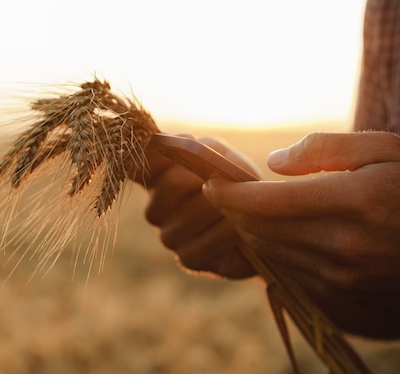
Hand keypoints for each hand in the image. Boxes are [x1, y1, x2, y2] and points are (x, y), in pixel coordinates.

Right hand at [134, 135, 258, 278]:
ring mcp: (169, 235)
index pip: (135, 166)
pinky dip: (228, 232)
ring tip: (237, 207)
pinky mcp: (188, 258)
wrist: (265, 230)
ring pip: (190, 214)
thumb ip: (206, 149)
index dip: (140, 157)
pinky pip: (207, 240)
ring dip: (222, 207)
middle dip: (203, 180)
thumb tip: (182, 141)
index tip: (154, 146)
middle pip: (169, 184)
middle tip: (224, 183)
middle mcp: (156, 207)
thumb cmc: (241, 188)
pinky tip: (238, 231)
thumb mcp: (228, 160)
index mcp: (160, 178)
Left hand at [202, 132, 399, 338]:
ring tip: (244, 212)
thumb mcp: (385, 150)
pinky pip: (286, 274)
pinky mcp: (340, 298)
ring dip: (248, 232)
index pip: (266, 200)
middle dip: (233, 211)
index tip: (211, 183)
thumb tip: (273, 163)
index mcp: (353, 201)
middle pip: (259, 229)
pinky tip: (272, 237)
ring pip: (269, 253)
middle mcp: (343, 245)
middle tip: (221, 194)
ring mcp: (341, 277)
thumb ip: (325, 149)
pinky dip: (271, 254)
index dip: (229, 193)